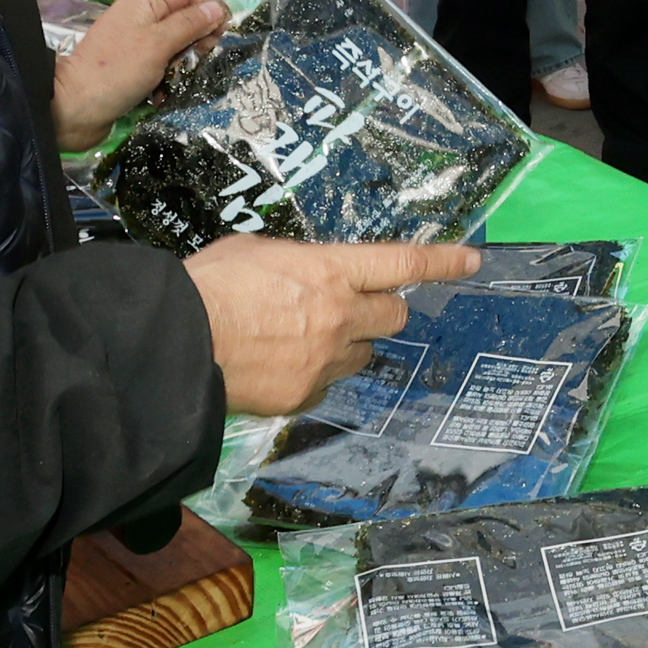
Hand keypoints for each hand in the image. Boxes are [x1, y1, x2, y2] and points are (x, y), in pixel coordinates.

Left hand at [49, 0, 228, 150]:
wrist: (73, 109)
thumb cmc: (117, 71)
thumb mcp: (158, 44)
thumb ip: (189, 24)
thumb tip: (217, 8)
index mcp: (145, 3)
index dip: (209, 5)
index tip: (220, 33)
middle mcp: (141, 18)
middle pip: (185, 16)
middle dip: (200, 36)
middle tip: (202, 57)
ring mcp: (137, 44)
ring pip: (177, 43)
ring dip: (186, 60)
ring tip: (183, 77)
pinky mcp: (134, 68)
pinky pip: (163, 65)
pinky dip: (169, 77)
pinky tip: (167, 92)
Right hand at [181, 236, 478, 415]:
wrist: (175, 344)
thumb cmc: (208, 285)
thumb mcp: (256, 251)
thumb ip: (296, 263)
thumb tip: (305, 274)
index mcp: (331, 270)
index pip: (403, 261)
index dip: (443, 260)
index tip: (472, 259)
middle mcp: (340, 315)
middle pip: (393, 316)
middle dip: (382, 311)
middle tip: (354, 310)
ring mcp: (325, 360)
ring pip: (361, 355)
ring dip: (346, 346)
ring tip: (301, 341)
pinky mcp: (304, 396)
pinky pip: (324, 385)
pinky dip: (312, 377)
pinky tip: (278, 369)